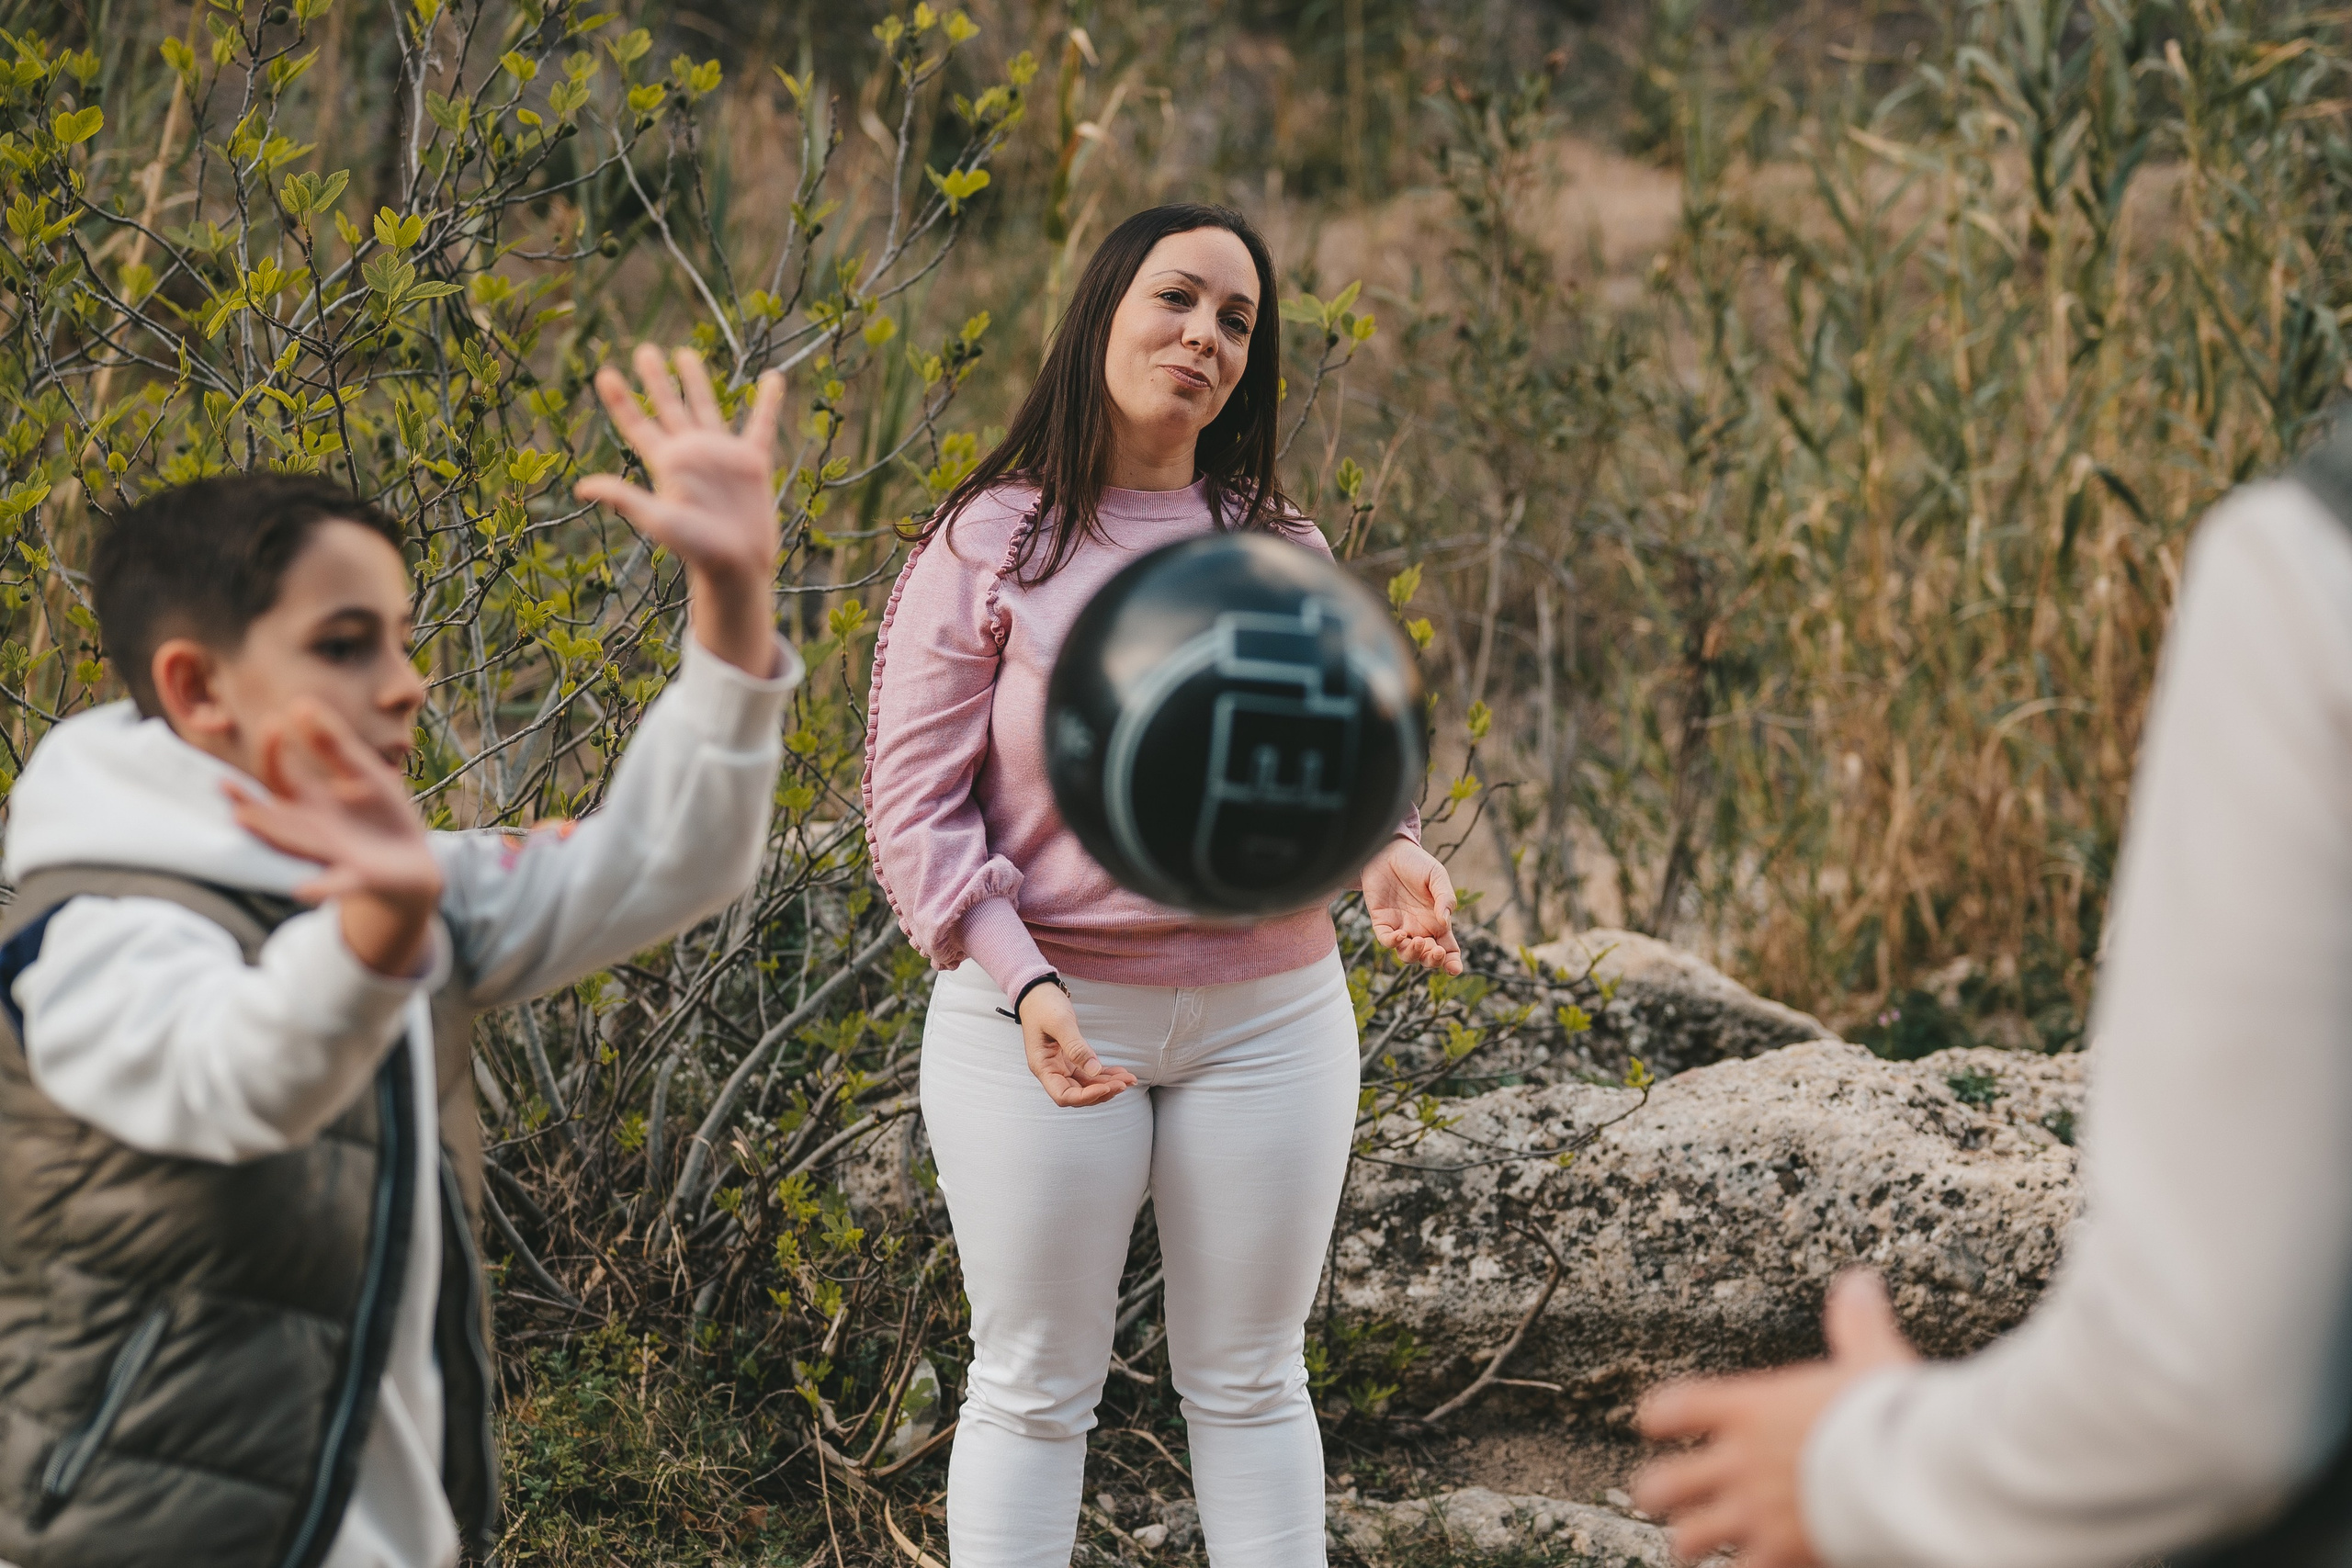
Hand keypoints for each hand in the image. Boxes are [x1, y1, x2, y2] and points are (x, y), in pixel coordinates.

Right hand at [226, 699, 443, 977]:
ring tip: (243, 820)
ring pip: (293, 845)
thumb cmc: (381, 816)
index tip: (270, 723)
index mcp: (310, 802)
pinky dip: (321, 887)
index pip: (279, 776)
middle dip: (248, 802)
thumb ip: (334, 744)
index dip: (272, 751)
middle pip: (272, 815)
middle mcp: (310, 830)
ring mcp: (330, 855)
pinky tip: (302, 889)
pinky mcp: (357, 877)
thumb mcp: (363, 774)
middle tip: (223, 785)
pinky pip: (335, 884)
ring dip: (270, 834)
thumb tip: (299, 703)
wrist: (416, 862)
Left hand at [575, 344, 785, 677]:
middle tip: (644, 349)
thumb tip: (583, 486)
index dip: (621, 401)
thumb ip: (625, 497)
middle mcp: (690, 452)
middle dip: (656, 379)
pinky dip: (767, 402)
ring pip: (706, 407)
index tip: (606, 374)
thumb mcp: (658, 519)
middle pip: (668, 406)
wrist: (736, 565)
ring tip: (685, 353)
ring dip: (696, 380)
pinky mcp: (751, 461)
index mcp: (666, 462)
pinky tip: (773, 378)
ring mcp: (721, 454)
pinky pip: (761, 424)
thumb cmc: (696, 548)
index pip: (637, 425)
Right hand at [1017, 983, 1136, 1107]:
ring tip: (1128, 1079)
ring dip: (1107, 1084)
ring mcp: (1062, 1066)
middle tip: (1124, 1083)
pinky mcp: (1071, 1059)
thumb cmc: (1043, 1006)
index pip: (1063, 1095)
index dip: (1085, 1096)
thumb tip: (1094, 1069)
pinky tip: (1121, 1073)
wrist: (1038, 994)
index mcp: (1043, 1067)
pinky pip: (1090, 1073)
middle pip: (1078, 1093)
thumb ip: (1076, 1047)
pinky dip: (1105, 1075)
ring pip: (1087, 1085)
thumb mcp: (1060, 1023)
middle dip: (1102, 1091)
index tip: (1105, 1087)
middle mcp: (1052, 1070)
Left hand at [1363, 837, 1462, 973]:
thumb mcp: (1437, 876)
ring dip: (1414, 954)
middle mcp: (1420, 929)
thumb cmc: (1416, 863)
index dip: (1452, 963)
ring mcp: (1401, 927)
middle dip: (1433, 961)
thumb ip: (1445, 897)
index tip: (1455, 969)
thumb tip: (1446, 922)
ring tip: (1418, 942)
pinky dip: (1393, 943)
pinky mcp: (1381, 921)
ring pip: (1406, 955)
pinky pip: (1386, 940)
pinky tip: (1401, 934)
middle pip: (1427, 958)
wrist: (1388, 850)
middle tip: (1435, 950)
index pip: (1448, 949)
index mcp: (1438, 922)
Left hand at [1631, 1271, 1918, 1567]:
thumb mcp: (1870, 1358)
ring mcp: (1751, 1514)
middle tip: (1663, 1498)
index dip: (1658, 1417)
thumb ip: (1855, 1323)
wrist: (1907, 1475)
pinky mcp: (1778, 1556)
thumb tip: (1860, 1282)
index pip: (1670, 1408)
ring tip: (1693, 1546)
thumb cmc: (1888, 1414)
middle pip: (1660, 1486)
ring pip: (1687, 1539)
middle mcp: (1736, 1462)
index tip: (1656, 1422)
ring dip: (1689, 1542)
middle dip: (1657, 1494)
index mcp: (1747, 1408)